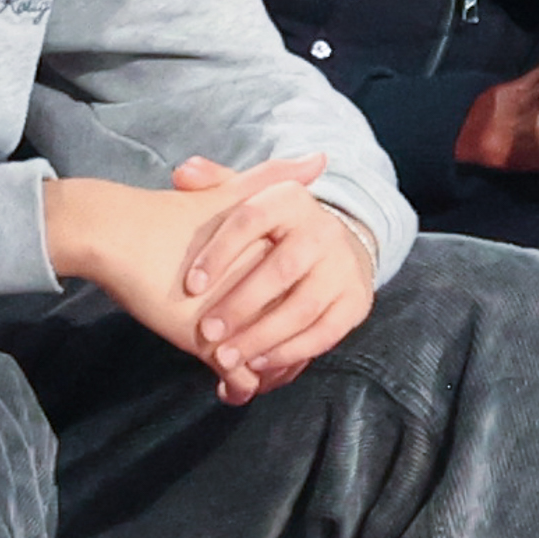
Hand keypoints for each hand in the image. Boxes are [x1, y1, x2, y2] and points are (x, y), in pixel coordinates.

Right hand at [46, 158, 354, 400]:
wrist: (120, 233)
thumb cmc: (172, 215)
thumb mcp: (232, 194)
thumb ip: (276, 180)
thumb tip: (320, 158)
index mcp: (277, 256)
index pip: (308, 298)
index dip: (304, 319)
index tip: (294, 329)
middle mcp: (266, 288)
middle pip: (293, 332)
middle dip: (288, 353)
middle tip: (278, 368)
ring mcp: (239, 318)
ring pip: (269, 361)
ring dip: (264, 375)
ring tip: (252, 380)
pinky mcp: (209, 343)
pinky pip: (239, 378)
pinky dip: (238, 388)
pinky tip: (229, 392)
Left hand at [167, 158, 377, 401]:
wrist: (333, 247)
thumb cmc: (272, 228)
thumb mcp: (246, 200)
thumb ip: (214, 186)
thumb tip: (183, 173)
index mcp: (291, 199)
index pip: (251, 219)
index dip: (219, 252)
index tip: (190, 285)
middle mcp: (324, 229)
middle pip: (281, 269)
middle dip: (241, 304)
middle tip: (207, 332)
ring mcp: (344, 267)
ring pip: (302, 307)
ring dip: (261, 337)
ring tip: (225, 357)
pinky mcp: (356, 301)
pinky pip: (324, 332)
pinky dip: (290, 352)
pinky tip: (258, 364)